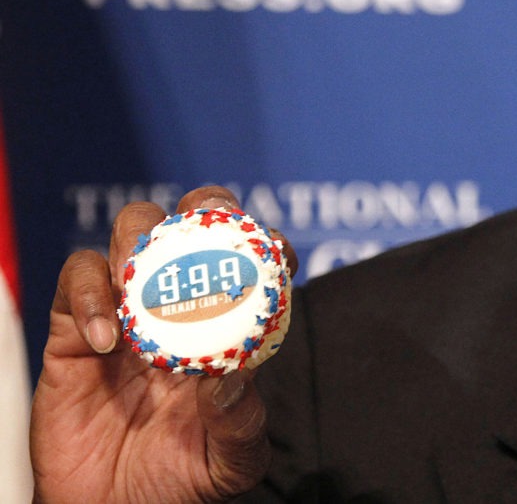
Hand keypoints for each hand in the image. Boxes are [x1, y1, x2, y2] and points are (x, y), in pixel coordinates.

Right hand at [31, 186, 294, 502]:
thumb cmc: (178, 481)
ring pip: (129, 236)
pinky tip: (105, 339)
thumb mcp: (229, 462)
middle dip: (204, 208)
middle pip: (191, 226)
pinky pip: (76, 282)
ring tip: (140, 280)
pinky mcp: (74, 329)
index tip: (275, 248)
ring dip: (137, 239)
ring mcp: (127, 312)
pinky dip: (90, 296)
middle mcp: (179, 307)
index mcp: (226, 327)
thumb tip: (233, 376)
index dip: (265, 243)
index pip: (251, 263)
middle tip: (205, 221)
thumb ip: (240, 424)